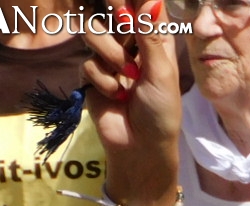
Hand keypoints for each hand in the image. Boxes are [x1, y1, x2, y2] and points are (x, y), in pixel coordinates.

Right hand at [81, 0, 182, 205]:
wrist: (140, 147)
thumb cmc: (161, 112)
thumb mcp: (161, 73)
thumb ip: (151, 36)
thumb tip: (153, 0)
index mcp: (154, 40)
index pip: (141, 6)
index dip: (133, 1)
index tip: (127, 7)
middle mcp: (130, 44)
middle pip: (111, 10)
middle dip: (115, 11)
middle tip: (122, 19)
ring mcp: (108, 58)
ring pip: (93, 31)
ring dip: (110, 52)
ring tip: (127, 76)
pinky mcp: (91, 75)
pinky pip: (87, 63)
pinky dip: (103, 80)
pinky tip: (116, 96)